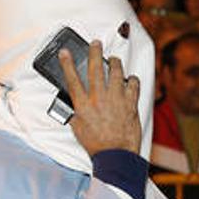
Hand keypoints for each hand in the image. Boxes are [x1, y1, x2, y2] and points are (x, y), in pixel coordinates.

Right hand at [59, 41, 141, 155]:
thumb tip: (72, 106)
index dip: (67, 64)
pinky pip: (133, 85)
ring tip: (114, 59)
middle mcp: (99, 99)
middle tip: (96, 43)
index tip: (65, 52)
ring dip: (115, 63)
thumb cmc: (97, 145)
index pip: (72, 79)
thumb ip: (75, 114)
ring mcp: (116, 100)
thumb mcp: (78, 129)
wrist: (116, 155)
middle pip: (95, 69)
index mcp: (83, 106)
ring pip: (116, 73)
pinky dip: (132, 80)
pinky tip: (130, 79)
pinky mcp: (130, 104)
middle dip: (95, 52)